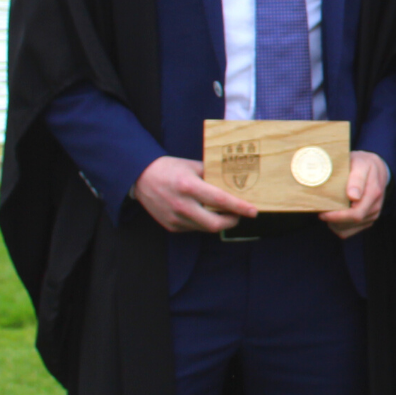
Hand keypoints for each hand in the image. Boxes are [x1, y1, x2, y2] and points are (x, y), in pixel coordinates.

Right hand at [132, 156, 255, 232]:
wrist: (141, 177)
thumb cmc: (170, 168)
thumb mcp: (193, 166)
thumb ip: (212, 175)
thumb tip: (234, 182)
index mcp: (189, 187)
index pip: (221, 201)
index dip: (240, 207)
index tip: (254, 211)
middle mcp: (182, 205)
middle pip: (215, 224)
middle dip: (232, 221)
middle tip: (240, 214)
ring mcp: (175, 218)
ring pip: (206, 228)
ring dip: (218, 222)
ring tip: (223, 211)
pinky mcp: (171, 226)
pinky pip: (194, 228)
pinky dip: (203, 222)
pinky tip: (202, 212)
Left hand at [319, 151, 386, 238]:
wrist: (377, 168)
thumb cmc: (364, 164)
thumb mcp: (360, 164)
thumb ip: (357, 178)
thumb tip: (353, 196)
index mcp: (373, 193)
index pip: (355, 214)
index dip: (337, 216)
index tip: (322, 211)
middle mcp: (375, 207)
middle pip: (351, 223)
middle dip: (332, 220)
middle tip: (320, 210)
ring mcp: (372, 215)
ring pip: (348, 230)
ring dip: (334, 223)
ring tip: (327, 210)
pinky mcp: (367, 220)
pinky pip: (349, 231)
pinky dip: (338, 226)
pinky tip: (334, 215)